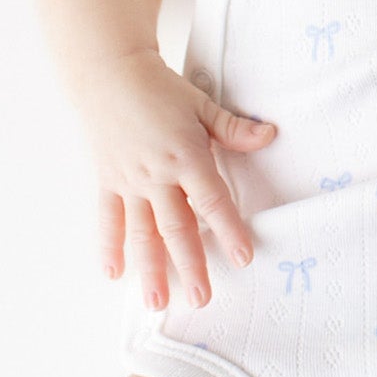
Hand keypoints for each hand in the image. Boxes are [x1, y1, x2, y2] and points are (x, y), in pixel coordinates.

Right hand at [81, 51, 278, 308]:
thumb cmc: (160, 89)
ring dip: (150, 270)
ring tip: (157, 303)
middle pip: (177, 227)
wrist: (108, 73)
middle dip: (191, 266)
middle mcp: (157, 175)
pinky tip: (113, 275)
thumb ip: (234, 128)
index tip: (243, 257)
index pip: (212, 200)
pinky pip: (108, 219)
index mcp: (186, 155)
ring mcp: (129, 181)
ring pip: (142, 233)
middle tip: (202, 299)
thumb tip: (270, 136)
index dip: (229, 230)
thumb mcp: (201, 104)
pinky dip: (109, 246)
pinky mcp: (107, 181)